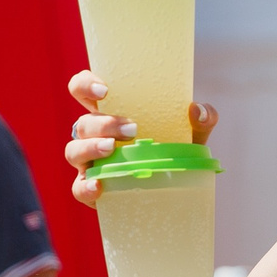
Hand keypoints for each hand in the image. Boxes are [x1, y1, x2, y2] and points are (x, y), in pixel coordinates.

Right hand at [61, 71, 217, 208]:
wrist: (176, 192)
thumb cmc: (174, 152)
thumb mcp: (192, 135)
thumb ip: (202, 120)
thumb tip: (198, 109)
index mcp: (110, 113)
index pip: (83, 90)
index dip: (85, 85)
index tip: (105, 90)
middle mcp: (93, 135)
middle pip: (82, 123)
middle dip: (103, 123)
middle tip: (133, 129)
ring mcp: (88, 162)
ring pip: (73, 150)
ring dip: (91, 148)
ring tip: (112, 149)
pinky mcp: (90, 189)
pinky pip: (78, 187)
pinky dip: (85, 186)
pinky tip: (99, 186)